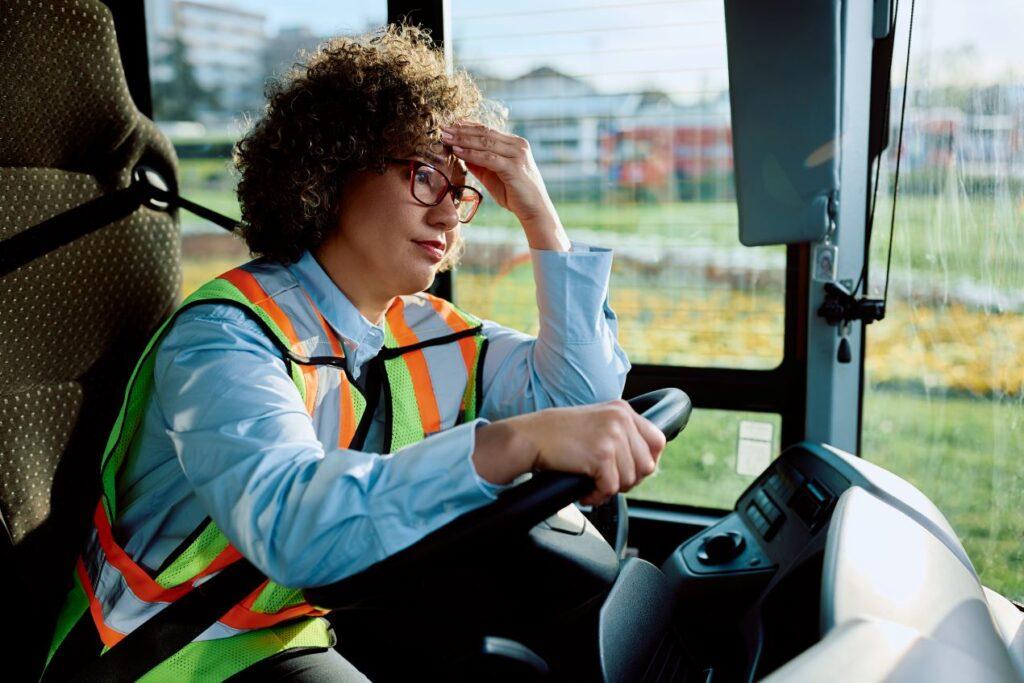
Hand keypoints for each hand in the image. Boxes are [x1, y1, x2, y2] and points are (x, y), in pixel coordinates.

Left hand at [441, 122, 569, 250]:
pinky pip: (488, 158)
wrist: (534, 211)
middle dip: (461, 131)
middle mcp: (518, 145)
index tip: (449, 125)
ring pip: (485, 143)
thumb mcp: (493, 175)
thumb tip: (460, 152)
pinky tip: (457, 152)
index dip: (467, 126)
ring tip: (446, 138)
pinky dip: (471, 154)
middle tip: (443, 129)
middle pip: (485, 133)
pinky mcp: (514, 168)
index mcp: (514, 144)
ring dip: (463, 139)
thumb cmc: (514, 194)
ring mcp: (517, 155)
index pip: (487, 130)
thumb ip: (479, 163)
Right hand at [473, 400, 666, 505]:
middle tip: (605, 481)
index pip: (658, 440)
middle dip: (628, 480)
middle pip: (647, 465)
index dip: (647, 462)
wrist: (530, 437)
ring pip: (630, 479)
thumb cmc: (558, 436)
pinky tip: (585, 492)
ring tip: (590, 485)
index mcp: (623, 410)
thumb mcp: (597, 423)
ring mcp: (613, 435)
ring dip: (609, 489)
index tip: (630, 472)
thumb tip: (646, 464)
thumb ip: (621, 435)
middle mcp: (621, 419)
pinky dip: (598, 496)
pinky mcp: (602, 454)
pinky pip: (611, 488)